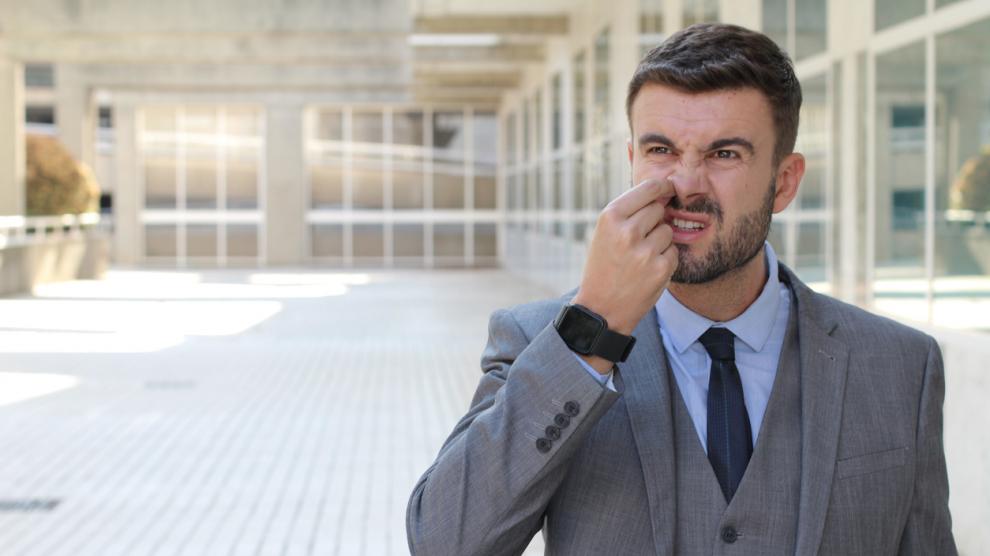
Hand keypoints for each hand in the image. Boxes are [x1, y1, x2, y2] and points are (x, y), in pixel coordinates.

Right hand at [571, 179, 677, 369]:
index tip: (669, 187)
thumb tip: (665, 192)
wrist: (600, 309)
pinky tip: (647, 271)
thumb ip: (631, 212)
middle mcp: (628, 231)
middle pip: (659, 210)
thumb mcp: (605, 233)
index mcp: (611, 217)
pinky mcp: (661, 268)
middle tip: (637, 240)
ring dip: (659, 242)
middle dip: (654, 221)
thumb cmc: (604, 267)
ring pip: (668, 231)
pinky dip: (665, 260)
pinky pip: (673, 251)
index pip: (649, 188)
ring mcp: (645, 251)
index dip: (663, 186)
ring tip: (639, 258)